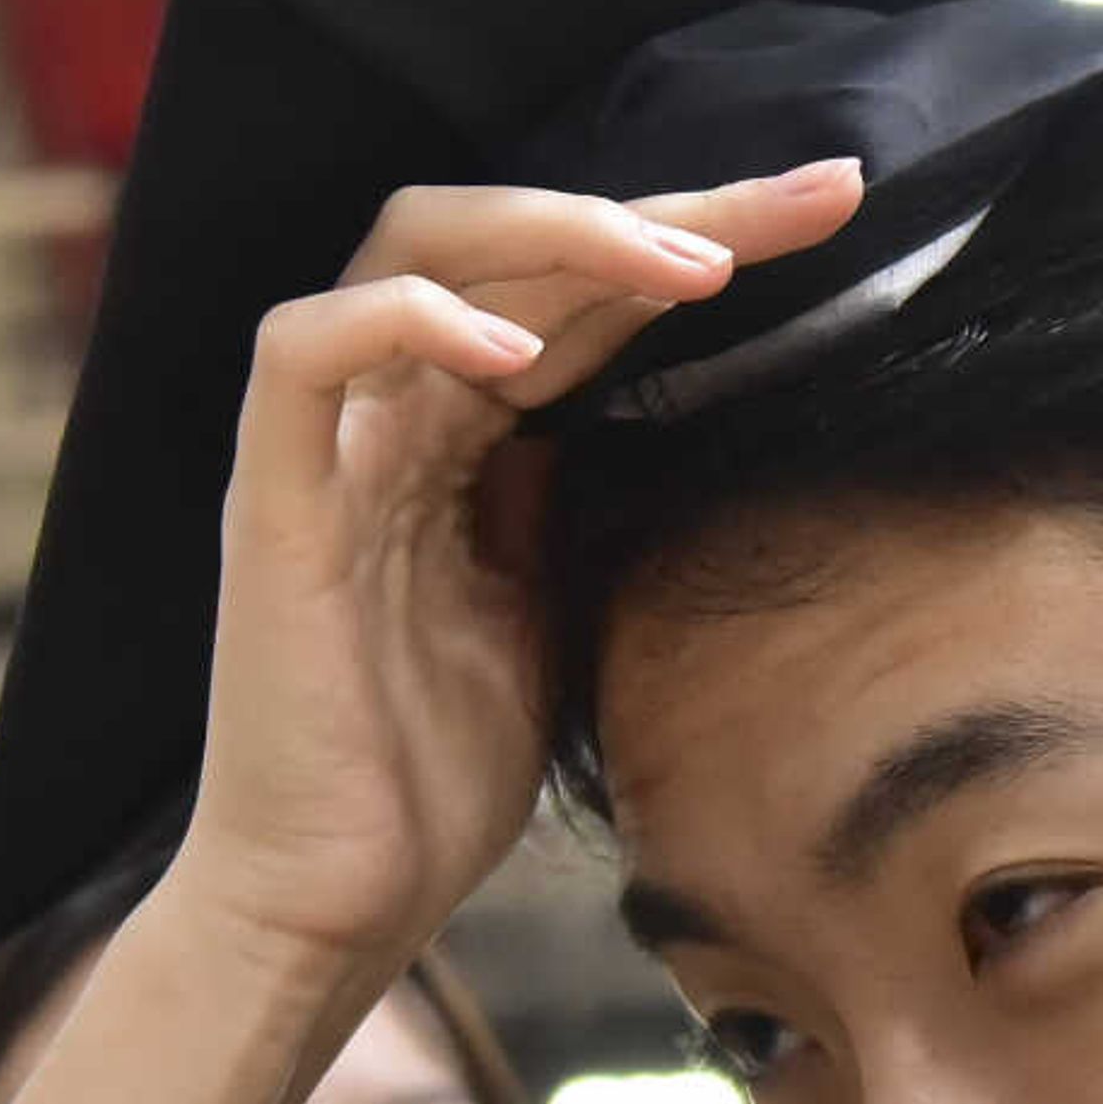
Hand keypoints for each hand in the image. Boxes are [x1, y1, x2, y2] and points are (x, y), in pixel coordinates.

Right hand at [174, 159, 864, 980]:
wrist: (339, 902)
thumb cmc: (438, 775)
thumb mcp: (560, 614)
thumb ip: (591, 503)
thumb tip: (688, 412)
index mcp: (466, 433)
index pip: (587, 291)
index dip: (702, 236)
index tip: (833, 211)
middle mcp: (395, 411)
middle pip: (518, 236)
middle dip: (666, 202)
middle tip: (807, 203)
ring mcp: (329, 447)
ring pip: (413, 247)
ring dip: (560, 233)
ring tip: (686, 265)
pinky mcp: (268, 504)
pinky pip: (303, 352)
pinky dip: (405, 320)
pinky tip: (509, 347)